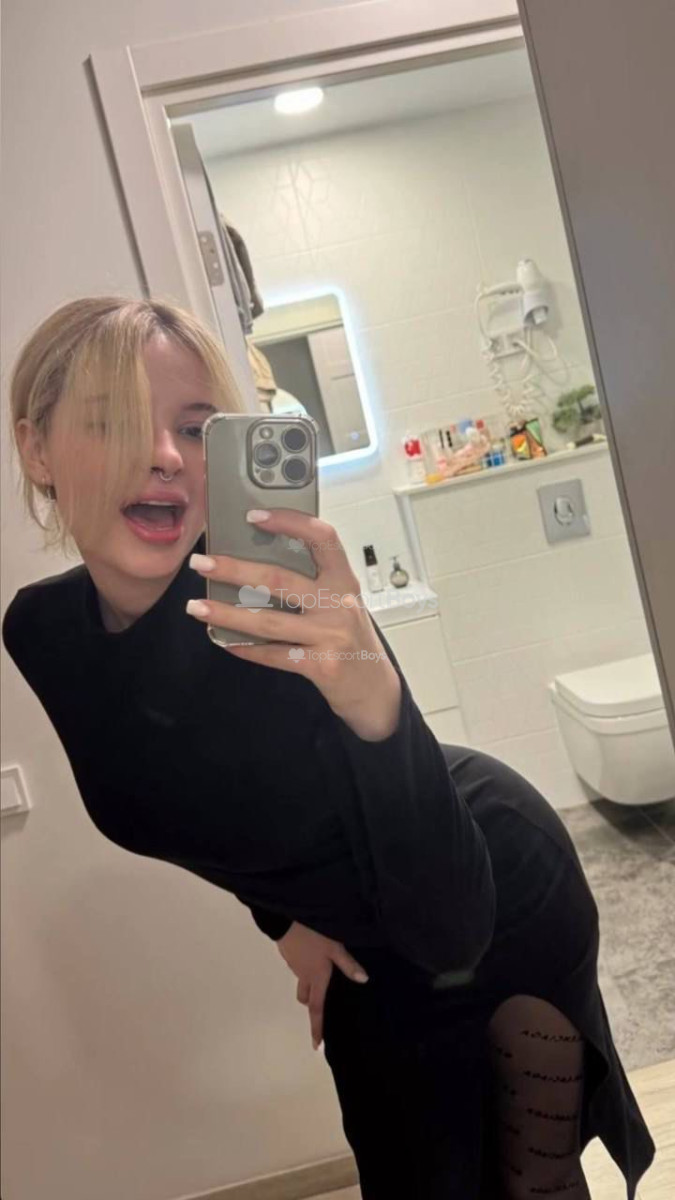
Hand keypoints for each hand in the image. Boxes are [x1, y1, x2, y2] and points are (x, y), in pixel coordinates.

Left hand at [187, 509, 401, 740]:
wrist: (374, 688)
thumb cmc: (350, 638)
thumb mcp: (340, 602)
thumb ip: (311, 583)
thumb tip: (253, 566)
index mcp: (344, 580)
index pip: (322, 538)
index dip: (289, 522)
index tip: (253, 515)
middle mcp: (339, 604)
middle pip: (280, 579)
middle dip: (234, 569)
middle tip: (201, 562)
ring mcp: (331, 636)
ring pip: (268, 620)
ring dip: (226, 613)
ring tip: (197, 606)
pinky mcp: (321, 665)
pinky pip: (274, 654)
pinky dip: (246, 648)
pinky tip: (224, 641)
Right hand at [277, 921, 368, 1050]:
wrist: (285, 918)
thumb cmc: (313, 935)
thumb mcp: (335, 947)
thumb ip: (348, 964)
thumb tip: (364, 980)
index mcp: (316, 978)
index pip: (317, 1009)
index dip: (318, 1028)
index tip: (317, 1046)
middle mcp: (303, 976)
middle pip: (306, 998)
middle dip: (313, 1002)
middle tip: (323, 998)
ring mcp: (294, 965)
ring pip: (301, 981)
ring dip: (309, 983)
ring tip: (321, 970)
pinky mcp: (288, 954)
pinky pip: (298, 967)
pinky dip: (305, 966)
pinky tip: (312, 953)